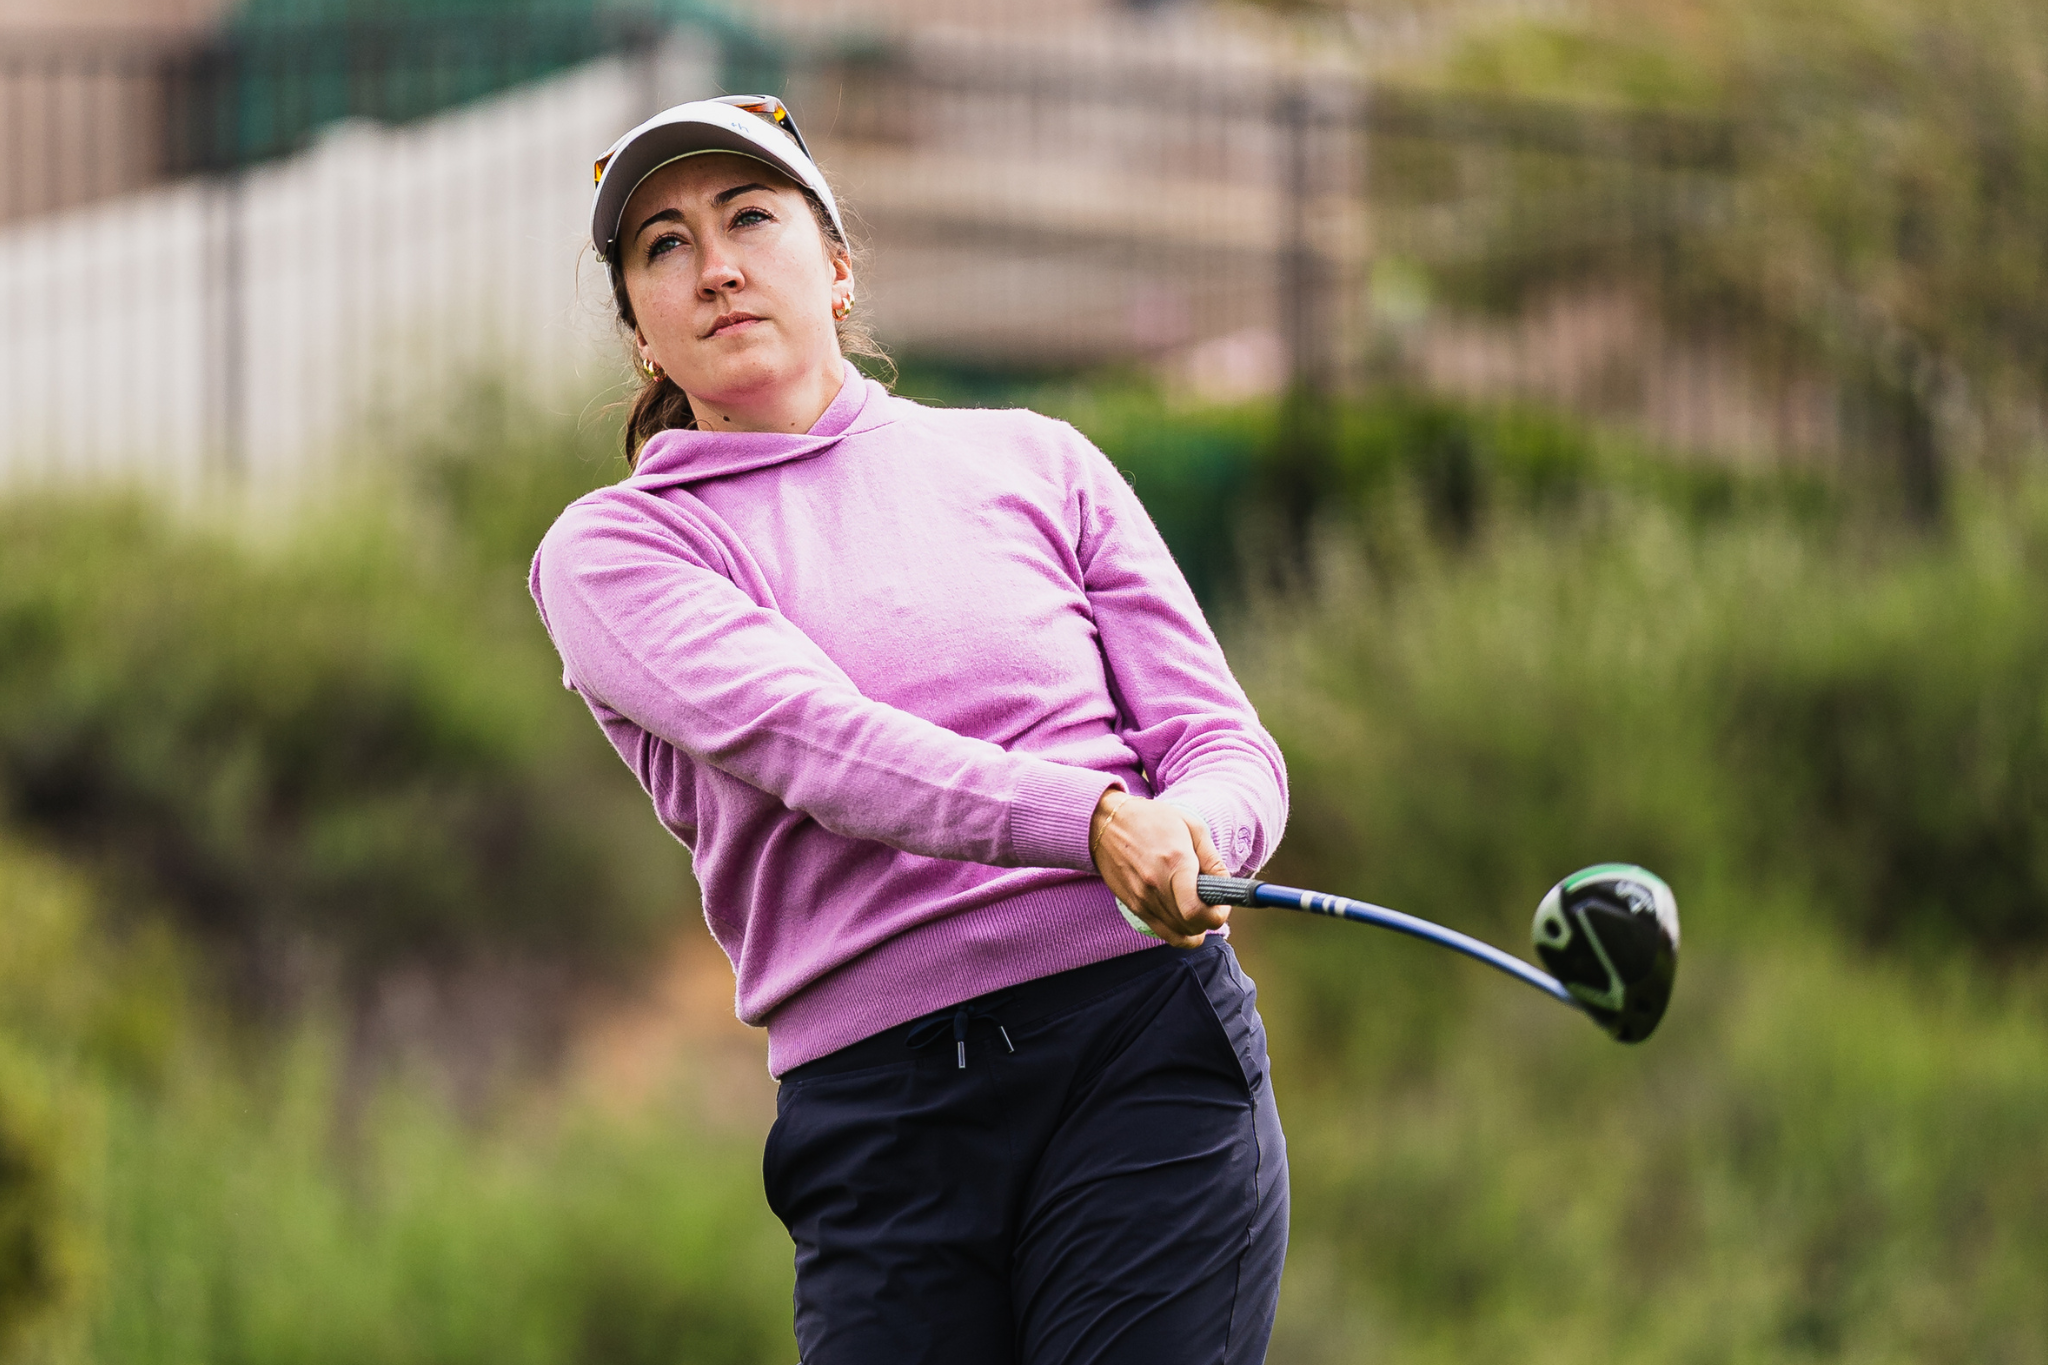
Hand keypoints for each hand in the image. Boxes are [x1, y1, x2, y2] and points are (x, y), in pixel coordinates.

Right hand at [1088, 788, 1229, 947]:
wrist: (1106, 823)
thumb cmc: (1153, 820)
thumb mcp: (1191, 827)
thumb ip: (1213, 859)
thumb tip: (1224, 885)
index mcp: (1175, 863)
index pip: (1196, 911)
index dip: (1217, 915)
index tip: (1221, 904)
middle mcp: (1156, 886)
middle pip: (1191, 926)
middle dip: (1209, 921)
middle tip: (1212, 904)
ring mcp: (1142, 899)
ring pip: (1178, 934)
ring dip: (1194, 927)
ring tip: (1197, 907)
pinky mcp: (1133, 906)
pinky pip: (1162, 933)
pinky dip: (1178, 931)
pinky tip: (1184, 917)